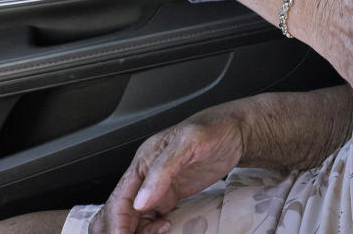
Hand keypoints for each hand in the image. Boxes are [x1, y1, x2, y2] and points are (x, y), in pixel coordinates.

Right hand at [89, 111, 242, 233]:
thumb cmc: (214, 130)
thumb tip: (140, 201)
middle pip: (117, 212)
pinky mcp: (168, 196)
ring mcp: (156, 188)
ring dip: (138, 232)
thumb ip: (162, 170)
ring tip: (160, 231)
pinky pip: (149, 220)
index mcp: (143, 162)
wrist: (236, 132)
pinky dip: (150, 230)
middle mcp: (145, 176)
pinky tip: (166, 227)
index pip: (118, 201)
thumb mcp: (189, 142)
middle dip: (121, 231)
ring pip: (132, 219)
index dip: (117, 225)